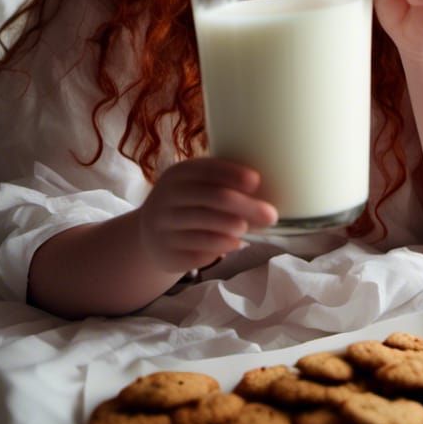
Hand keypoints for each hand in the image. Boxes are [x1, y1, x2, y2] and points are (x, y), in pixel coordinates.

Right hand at [137, 158, 277, 273]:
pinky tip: (231, 244)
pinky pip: (199, 251)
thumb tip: (269, 196)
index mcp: (179, 174)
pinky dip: (220, 248)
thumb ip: (226, 185)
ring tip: (245, 228)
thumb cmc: (189, 205)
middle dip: (247, 206)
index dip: (233, 174)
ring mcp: (164, 226)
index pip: (208, 170)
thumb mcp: (198, 186)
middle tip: (271, 216)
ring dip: (234, 227)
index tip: (257, 181)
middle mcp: (167, 197)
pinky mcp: (167, 253)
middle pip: (214, 198)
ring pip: (206, 227)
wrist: (151, 234)